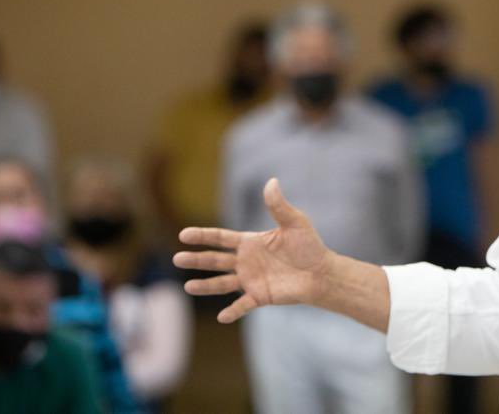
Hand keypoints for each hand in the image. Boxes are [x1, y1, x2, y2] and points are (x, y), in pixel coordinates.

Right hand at [173, 178, 331, 323]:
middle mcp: (246, 261)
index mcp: (250, 242)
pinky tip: (222, 317)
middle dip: (196, 259)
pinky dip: (233, 311)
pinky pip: (243, 305)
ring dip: (206, 285)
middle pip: (215, 260)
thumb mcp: (295, 222)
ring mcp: (251, 280)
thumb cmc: (309, 245)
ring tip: (188, 286)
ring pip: (222, 283)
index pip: (221, 238)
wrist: (321, 272)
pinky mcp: (260, 296)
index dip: (203, 236)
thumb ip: (279, 205)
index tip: (183, 234)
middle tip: (177, 259)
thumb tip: (272, 182)